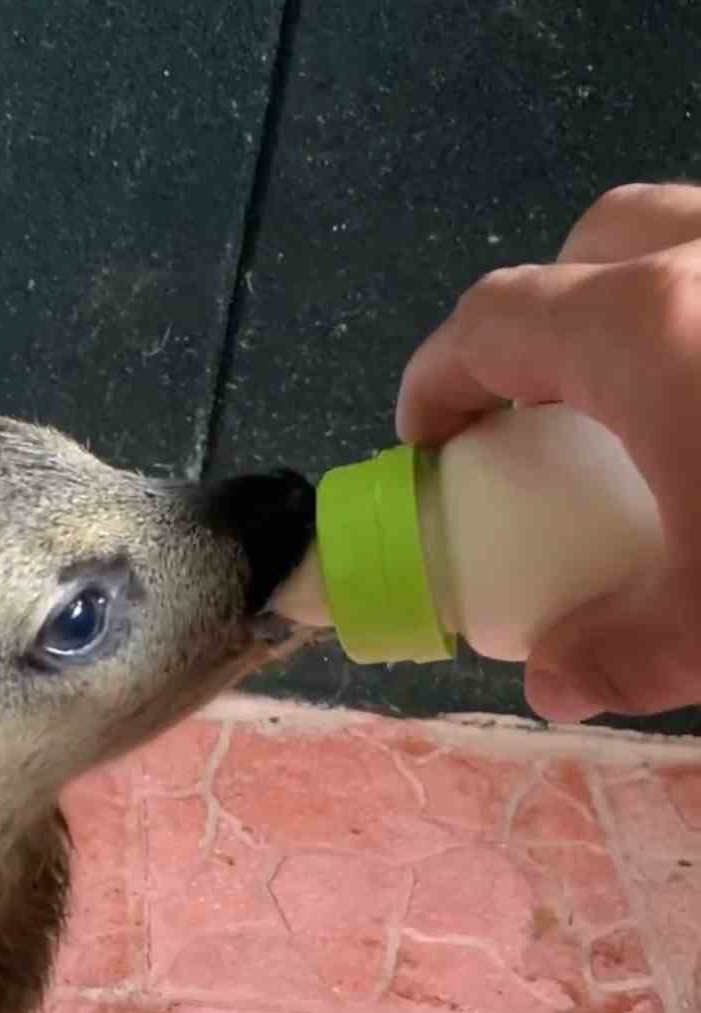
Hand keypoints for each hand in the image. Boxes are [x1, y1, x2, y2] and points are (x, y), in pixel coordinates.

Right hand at [397, 183, 700, 720]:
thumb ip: (624, 653)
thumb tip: (557, 684)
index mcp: (645, 329)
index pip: (494, 324)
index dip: (439, 382)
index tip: (426, 446)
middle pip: (590, 249)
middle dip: (546, 324)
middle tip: (543, 418)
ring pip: (679, 239)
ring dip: (638, 303)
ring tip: (645, 406)